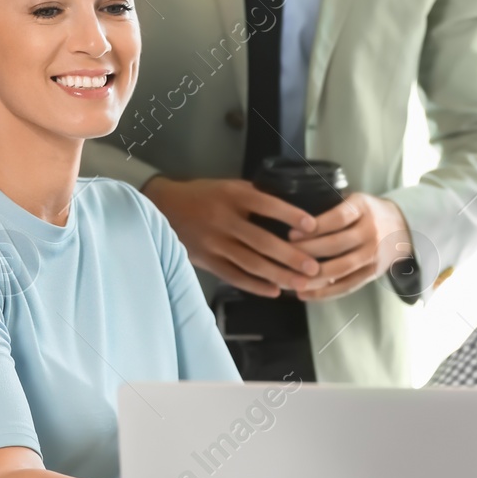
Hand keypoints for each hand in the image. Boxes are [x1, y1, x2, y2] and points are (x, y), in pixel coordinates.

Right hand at [143, 177, 319, 296]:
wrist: (162, 207)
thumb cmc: (204, 195)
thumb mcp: (230, 186)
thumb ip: (257, 196)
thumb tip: (294, 207)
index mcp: (233, 196)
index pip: (266, 205)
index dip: (289, 215)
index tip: (313, 226)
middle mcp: (224, 220)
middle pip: (261, 241)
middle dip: (290, 256)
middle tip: (314, 268)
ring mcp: (214, 243)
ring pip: (250, 263)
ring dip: (278, 275)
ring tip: (301, 284)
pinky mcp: (206, 261)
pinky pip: (234, 276)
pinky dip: (255, 285)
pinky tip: (274, 291)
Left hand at [289, 192, 409, 301]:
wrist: (403, 227)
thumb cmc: (367, 212)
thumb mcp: (354, 200)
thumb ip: (331, 207)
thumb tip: (292, 219)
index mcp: (363, 208)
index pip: (337, 218)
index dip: (313, 227)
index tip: (291, 234)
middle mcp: (371, 231)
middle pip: (335, 245)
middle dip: (306, 253)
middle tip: (283, 257)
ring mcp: (373, 254)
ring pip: (340, 268)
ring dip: (312, 277)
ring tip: (289, 280)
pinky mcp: (373, 272)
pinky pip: (347, 285)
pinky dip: (325, 293)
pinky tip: (305, 294)